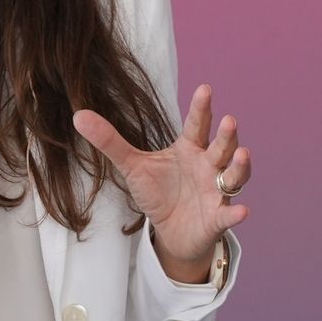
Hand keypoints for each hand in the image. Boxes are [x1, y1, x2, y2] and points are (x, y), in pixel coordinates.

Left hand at [73, 84, 251, 281]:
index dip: (201, 108)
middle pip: (221, 147)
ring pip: (233, 176)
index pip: (197, 125)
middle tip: (229, 120)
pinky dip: (235, 213)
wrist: (171, 231)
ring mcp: (217, 191)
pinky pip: (228, 214)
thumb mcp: (132, 166)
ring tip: (242, 154)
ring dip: (239, 166)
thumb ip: (109, 141)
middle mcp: (208, 166)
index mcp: (189, 148)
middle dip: (226, 135)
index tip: (205, 89)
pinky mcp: (217, 217)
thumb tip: (78, 115)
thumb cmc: (158, 192)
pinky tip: (242, 212)